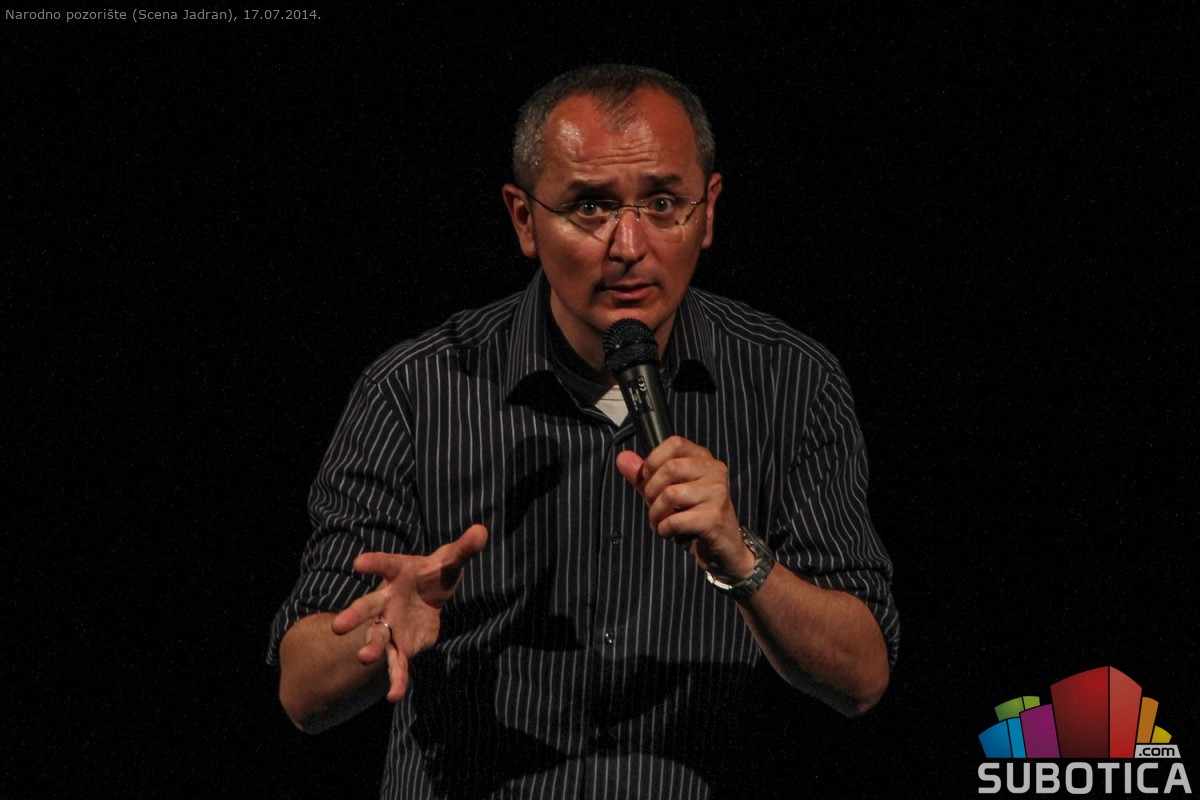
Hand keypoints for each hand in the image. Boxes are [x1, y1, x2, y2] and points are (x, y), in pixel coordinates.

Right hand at [330, 524, 487, 701]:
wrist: (431, 597)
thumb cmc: (436, 573)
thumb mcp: (451, 561)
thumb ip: (464, 549)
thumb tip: (482, 531)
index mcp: (397, 573)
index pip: (384, 564)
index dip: (373, 562)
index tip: (358, 563)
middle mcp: (387, 600)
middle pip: (367, 607)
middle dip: (354, 616)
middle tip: (338, 628)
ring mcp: (391, 624)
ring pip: (377, 638)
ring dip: (371, 649)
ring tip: (364, 659)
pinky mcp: (402, 645)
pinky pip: (397, 663)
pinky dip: (397, 678)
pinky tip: (395, 695)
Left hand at [615, 436, 753, 581]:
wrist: (724, 549)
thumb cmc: (695, 518)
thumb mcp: (667, 494)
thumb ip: (645, 477)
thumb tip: (622, 458)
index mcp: (704, 460)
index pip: (675, 443)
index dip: (653, 460)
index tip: (648, 480)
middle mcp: (715, 471)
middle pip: (670, 467)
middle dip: (651, 491)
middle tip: (653, 506)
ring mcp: (717, 493)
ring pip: (670, 494)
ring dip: (656, 513)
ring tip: (660, 522)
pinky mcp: (714, 517)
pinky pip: (675, 519)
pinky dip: (664, 529)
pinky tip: (669, 532)